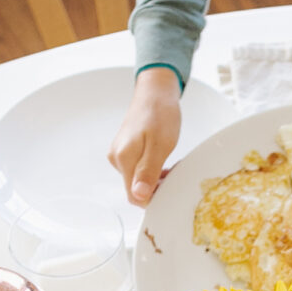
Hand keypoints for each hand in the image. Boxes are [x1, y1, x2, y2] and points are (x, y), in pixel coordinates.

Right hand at [107, 68, 184, 206]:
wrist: (155, 92)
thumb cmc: (160, 114)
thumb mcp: (160, 145)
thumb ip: (148, 172)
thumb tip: (139, 196)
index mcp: (123, 159)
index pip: (135, 196)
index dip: (154, 198)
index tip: (171, 185)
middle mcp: (117, 159)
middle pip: (137, 190)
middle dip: (157, 188)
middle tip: (174, 172)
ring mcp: (120, 155)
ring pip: (139, 181)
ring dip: (156, 179)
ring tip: (171, 165)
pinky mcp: (126, 151)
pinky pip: (139, 170)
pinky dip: (153, 171)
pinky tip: (164, 162)